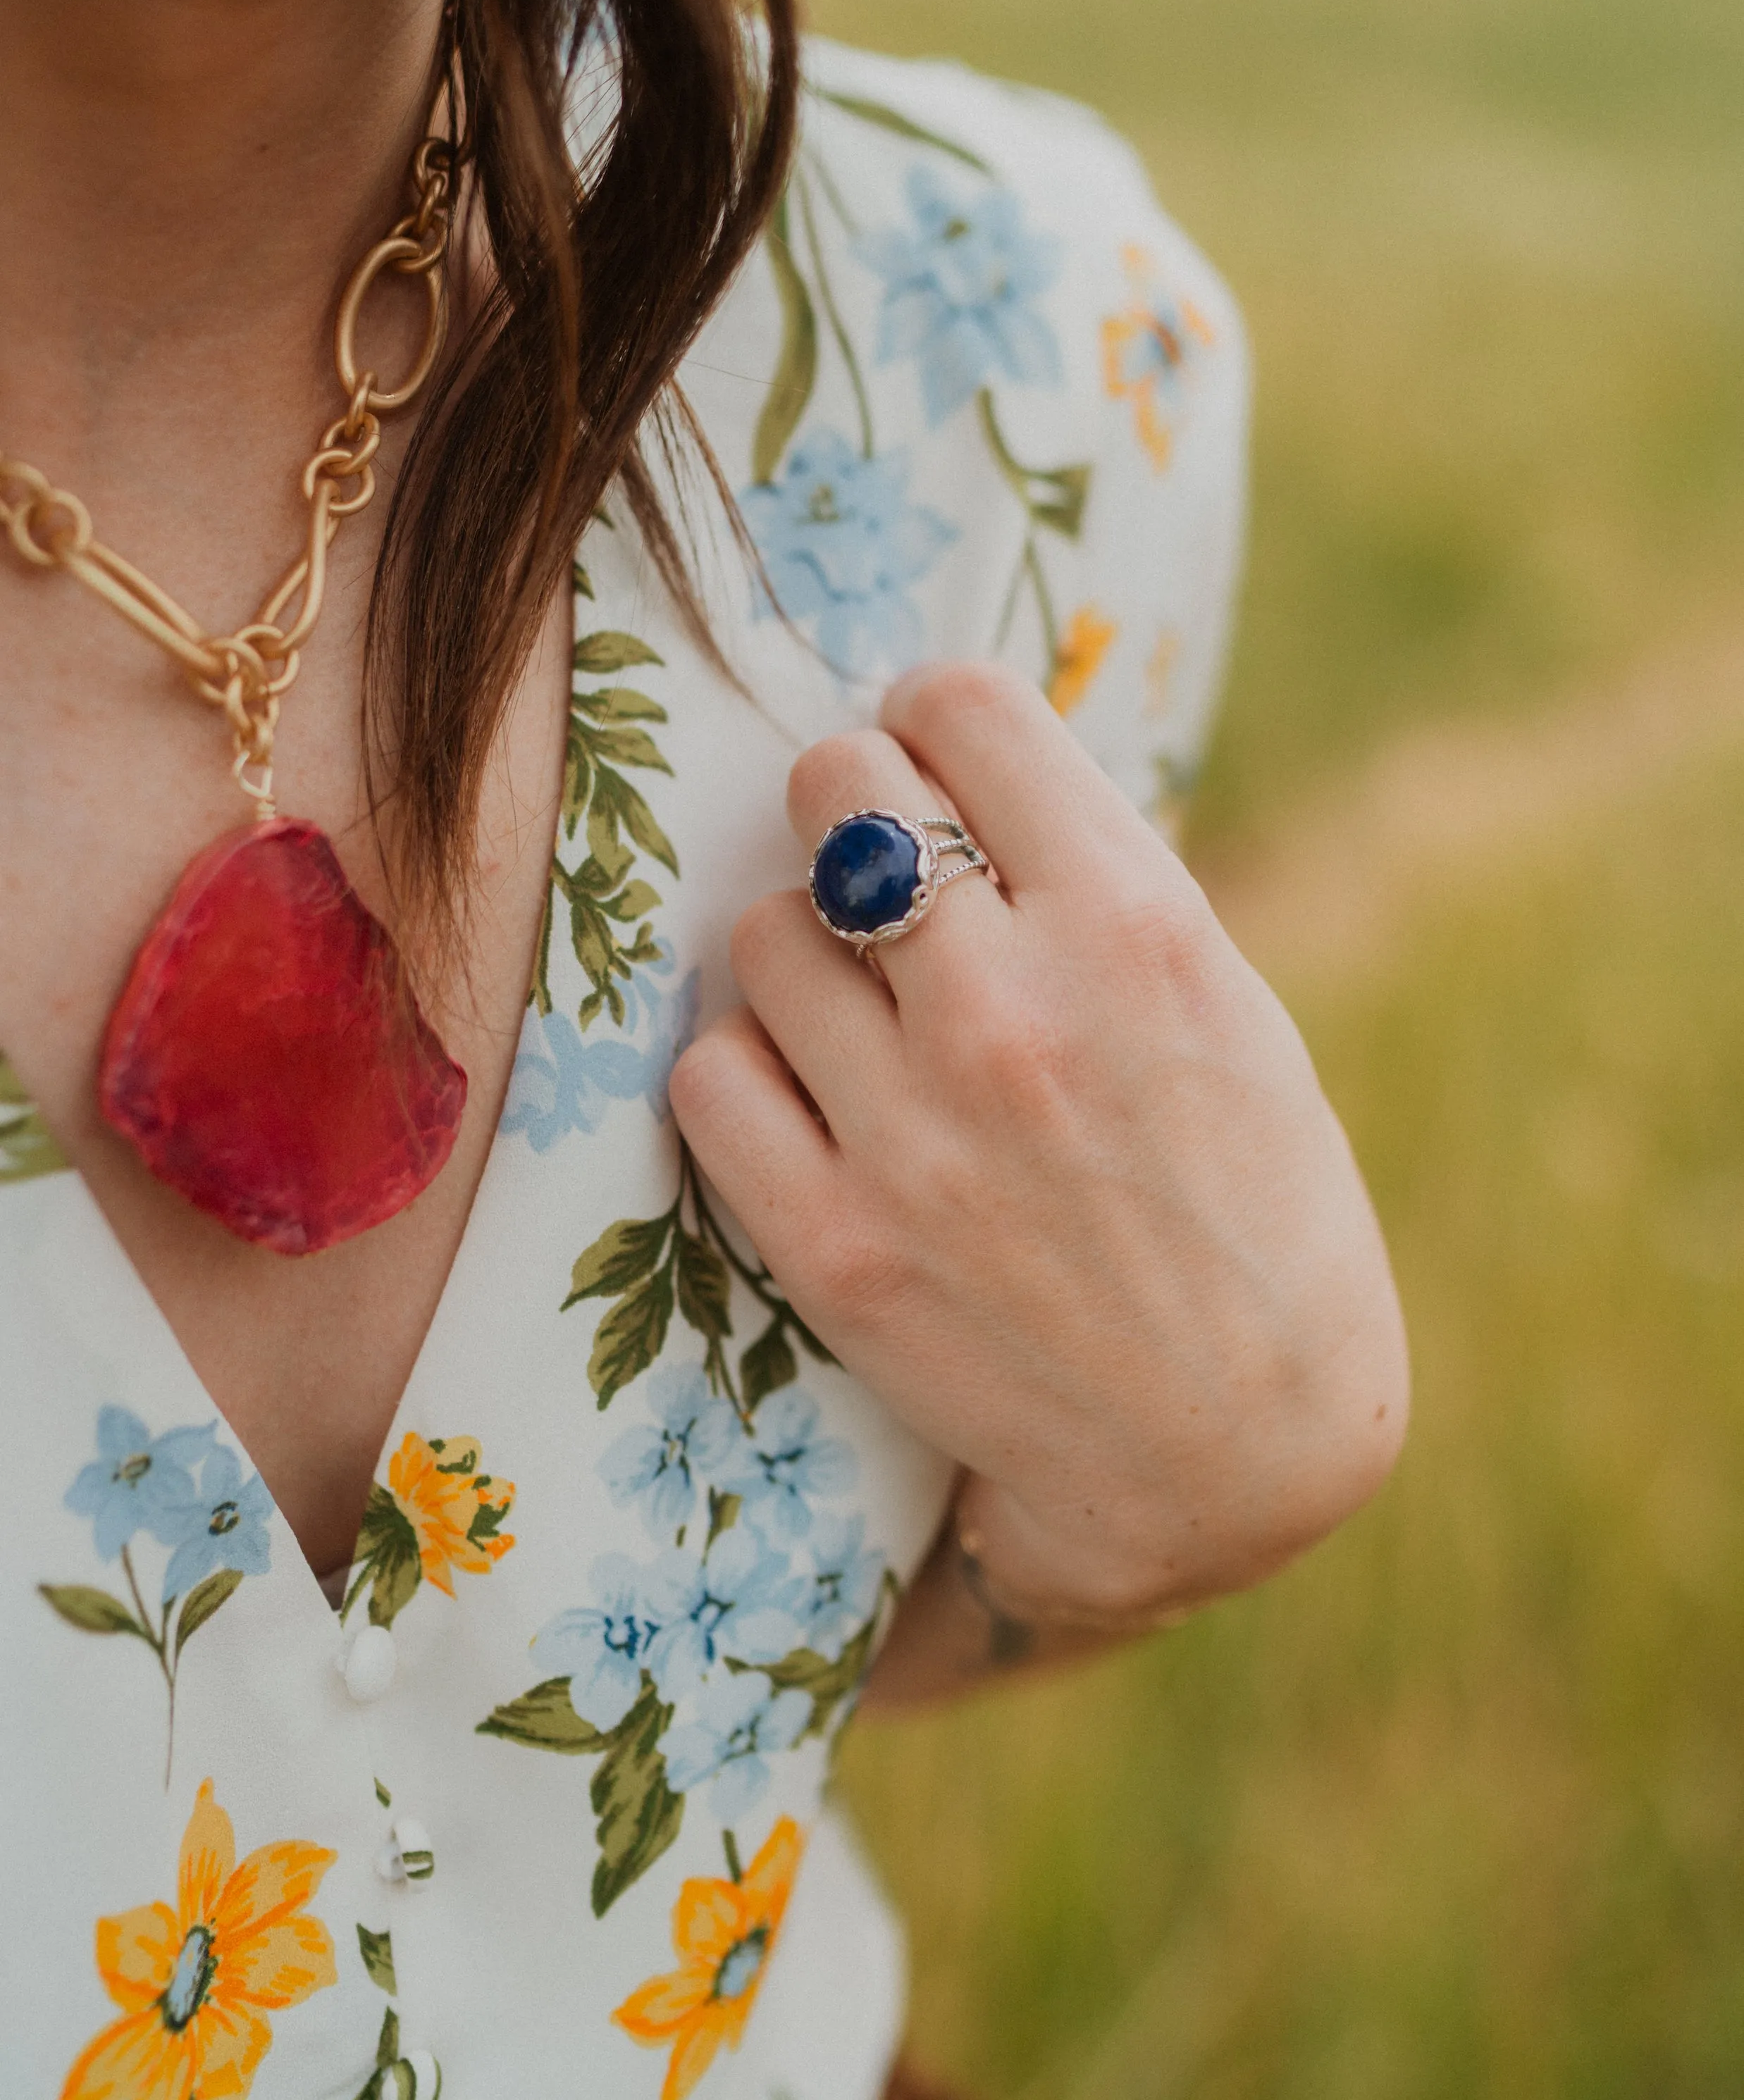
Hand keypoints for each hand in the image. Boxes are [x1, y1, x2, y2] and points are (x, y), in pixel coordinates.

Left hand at [668, 662, 1407, 1630]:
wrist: (1238, 1453)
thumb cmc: (1251, 1205)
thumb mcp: (1227, 1005)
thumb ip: (1093, 884)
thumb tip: (949, 769)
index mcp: (1138, 927)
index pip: (961, 706)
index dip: (938, 718)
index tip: (938, 762)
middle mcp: (1013, 1013)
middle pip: (835, 788)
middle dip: (853, 809)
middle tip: (882, 875)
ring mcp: (913, 1134)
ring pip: (761, 932)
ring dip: (806, 956)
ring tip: (868, 1015)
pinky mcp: (833, 1246)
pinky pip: (712, 1075)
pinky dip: (754, 1076)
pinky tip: (822, 1104)